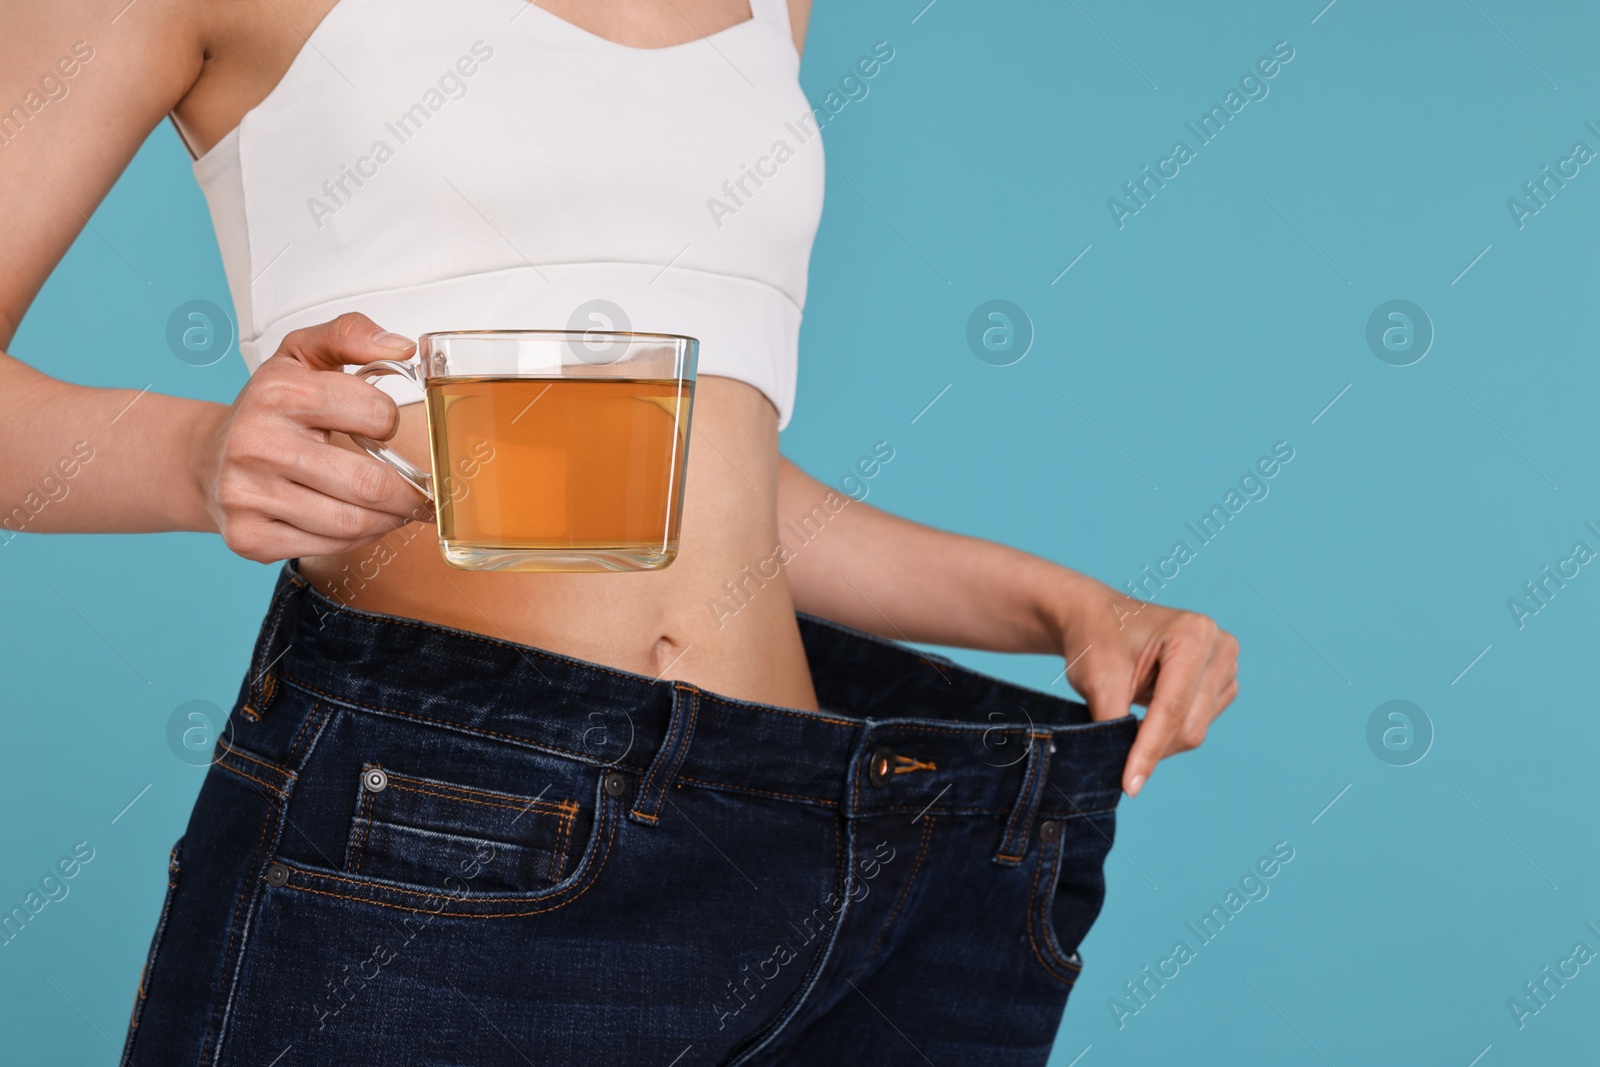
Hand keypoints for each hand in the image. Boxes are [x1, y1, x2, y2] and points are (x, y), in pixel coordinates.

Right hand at [197, 312, 424, 562]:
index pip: (375, 413)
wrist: (207, 458)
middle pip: (369, 484)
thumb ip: (351, 335)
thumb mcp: (302, 354)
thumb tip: (401, 347)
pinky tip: (356, 522)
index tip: (383, 428)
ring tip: (392, 509)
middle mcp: (257, 443)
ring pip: (352, 522)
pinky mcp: (248, 536)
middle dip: (407, 493)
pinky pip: (329, 547)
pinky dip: (356, 539)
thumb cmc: (268, 408)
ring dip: (387, 520)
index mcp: (278, 392)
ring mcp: (248, 494)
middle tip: (420, 493)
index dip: (388, 423)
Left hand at [1046, 572, 1239, 796]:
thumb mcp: (1097, 681)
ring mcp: (1226, 663)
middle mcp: (1218, 645)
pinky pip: (1201, 723)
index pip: (1172, 708)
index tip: (1129, 785)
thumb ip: (1114, 724)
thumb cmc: (1096, 640)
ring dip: (1161, 737)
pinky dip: (1171, 728)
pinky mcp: (1224, 681)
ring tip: (1129, 710)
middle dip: (1153, 746)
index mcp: (1191, 634)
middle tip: (1114, 750)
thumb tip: (1128, 773)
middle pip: (1191, 724)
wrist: (1099, 619)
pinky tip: (1150, 708)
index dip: (1149, 751)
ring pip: (1197, 729)